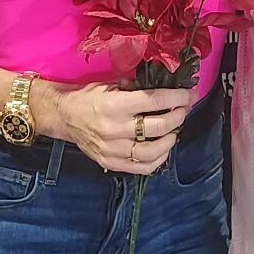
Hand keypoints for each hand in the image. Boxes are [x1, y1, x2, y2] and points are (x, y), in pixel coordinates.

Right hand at [36, 81, 194, 175]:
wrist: (64, 116)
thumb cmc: (89, 97)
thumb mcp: (111, 85)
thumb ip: (137, 88)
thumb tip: (167, 88)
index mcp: (115, 105)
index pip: (155, 100)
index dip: (177, 97)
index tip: (190, 94)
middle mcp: (115, 129)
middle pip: (158, 126)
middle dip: (178, 116)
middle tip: (183, 109)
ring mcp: (113, 149)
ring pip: (153, 151)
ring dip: (171, 139)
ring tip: (174, 129)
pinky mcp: (111, 163)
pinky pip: (142, 167)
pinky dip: (158, 159)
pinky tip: (163, 148)